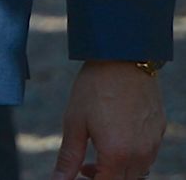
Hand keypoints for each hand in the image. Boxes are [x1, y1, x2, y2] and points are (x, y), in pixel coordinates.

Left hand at [51, 61, 164, 179]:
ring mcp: (153, 144)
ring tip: (96, 154)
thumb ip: (68, 157)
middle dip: (103, 178)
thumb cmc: (94, 88)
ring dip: (117, 171)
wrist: (123, 58)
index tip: (79, 174)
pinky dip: (131, 158)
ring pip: (137, 172)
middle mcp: (140, 154)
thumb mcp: (74, 121)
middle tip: (83, 168)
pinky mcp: (159, 132)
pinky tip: (115, 139)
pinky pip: (147, 156)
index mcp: (117, 154)